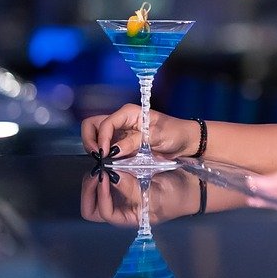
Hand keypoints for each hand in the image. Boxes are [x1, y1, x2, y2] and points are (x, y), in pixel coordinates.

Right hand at [80, 105, 196, 158]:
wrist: (185, 142)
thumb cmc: (175, 133)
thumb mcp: (157, 136)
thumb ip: (134, 142)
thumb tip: (114, 150)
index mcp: (129, 113)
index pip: (106, 123)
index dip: (102, 138)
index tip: (105, 153)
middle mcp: (122, 121)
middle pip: (93, 125)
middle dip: (91, 140)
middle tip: (98, 156)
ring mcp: (121, 133)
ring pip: (97, 136)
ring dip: (96, 148)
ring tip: (103, 161)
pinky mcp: (123, 145)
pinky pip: (107, 148)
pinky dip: (104, 155)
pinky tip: (109, 164)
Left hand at [80, 166, 243, 225]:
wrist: (191, 187)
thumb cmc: (176, 197)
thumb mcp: (156, 195)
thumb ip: (133, 188)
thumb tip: (112, 176)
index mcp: (126, 218)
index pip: (102, 212)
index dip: (101, 195)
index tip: (105, 177)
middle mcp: (119, 209)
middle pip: (91, 207)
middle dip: (89, 189)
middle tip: (97, 171)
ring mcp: (119, 197)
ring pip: (94, 193)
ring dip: (94, 179)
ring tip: (102, 165)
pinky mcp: (122, 183)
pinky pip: (104, 180)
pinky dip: (102, 171)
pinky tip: (109, 161)